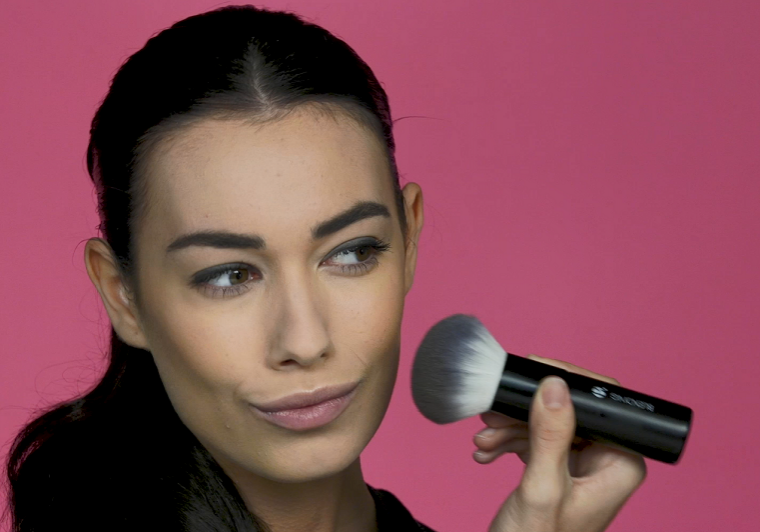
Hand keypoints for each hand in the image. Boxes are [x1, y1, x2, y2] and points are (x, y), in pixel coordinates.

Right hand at [473, 355, 646, 531]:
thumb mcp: (541, 487)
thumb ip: (550, 435)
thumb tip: (555, 385)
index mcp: (619, 463)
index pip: (601, 402)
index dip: (566, 381)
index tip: (531, 372)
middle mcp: (606, 460)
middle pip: (567, 410)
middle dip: (525, 411)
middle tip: (494, 413)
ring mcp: (582, 466)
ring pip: (546, 423)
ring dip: (510, 427)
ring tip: (484, 439)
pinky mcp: (560, 470)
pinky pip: (535, 440)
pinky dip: (509, 442)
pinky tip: (487, 452)